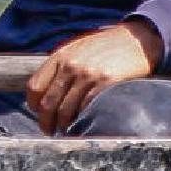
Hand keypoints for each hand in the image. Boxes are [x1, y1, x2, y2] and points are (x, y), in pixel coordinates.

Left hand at [27, 20, 161, 131]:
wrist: (136, 40)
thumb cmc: (106, 47)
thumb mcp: (78, 50)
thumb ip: (61, 67)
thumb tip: (46, 92)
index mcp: (60, 56)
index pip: (34, 86)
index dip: (34, 105)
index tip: (39, 113)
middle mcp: (71, 65)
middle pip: (48, 103)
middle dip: (46, 122)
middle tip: (50, 130)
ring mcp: (88, 75)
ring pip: (66, 111)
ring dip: (64, 126)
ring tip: (67, 131)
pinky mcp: (105, 83)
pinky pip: (86, 109)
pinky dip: (83, 121)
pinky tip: (84, 124)